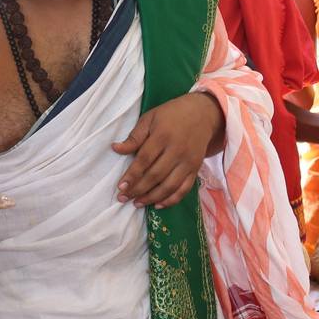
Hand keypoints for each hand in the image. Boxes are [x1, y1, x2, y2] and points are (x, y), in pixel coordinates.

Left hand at [111, 91, 221, 207]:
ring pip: (169, 186)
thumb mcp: (150, 118)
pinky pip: (184, 189)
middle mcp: (177, 151)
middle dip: (138, 189)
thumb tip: (115, 149)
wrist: (202, 114)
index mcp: (163, 136)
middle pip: (156, 175)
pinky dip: (171, 200)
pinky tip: (158, 205)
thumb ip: (134, 136)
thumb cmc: (171, 114)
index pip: (145, 159)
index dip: (132, 175)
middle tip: (124, 198)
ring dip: (152, 198)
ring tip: (137, 203)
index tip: (120, 186)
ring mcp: (188, 162)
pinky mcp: (196, 169)